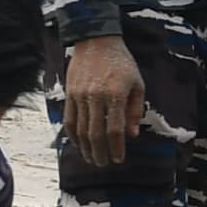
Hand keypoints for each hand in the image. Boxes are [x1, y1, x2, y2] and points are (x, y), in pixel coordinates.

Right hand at [63, 35, 146, 169]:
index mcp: (115, 94)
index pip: (114, 129)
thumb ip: (135, 110)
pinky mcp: (69, 94)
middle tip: (103, 164)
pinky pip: (69, 119)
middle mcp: (95, 97)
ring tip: (91, 158)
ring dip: (85, 147)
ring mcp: (79, 96)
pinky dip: (73, 135)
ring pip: (80, 129)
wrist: (96, 42)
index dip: (116, 147)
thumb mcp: (137, 83)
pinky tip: (78, 144)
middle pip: (95, 133)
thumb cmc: (122, 63)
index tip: (119, 159)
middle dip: (100, 152)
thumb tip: (132, 135)